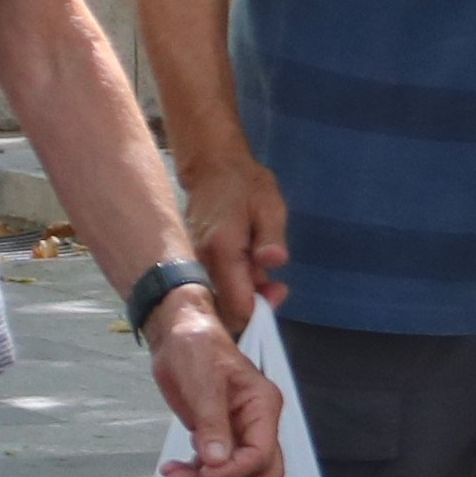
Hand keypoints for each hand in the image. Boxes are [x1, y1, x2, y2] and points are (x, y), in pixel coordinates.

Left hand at [142, 294, 285, 476]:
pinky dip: (196, 476)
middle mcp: (257, 423)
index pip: (262, 452)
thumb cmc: (194, 344)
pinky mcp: (218, 438)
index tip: (206, 474)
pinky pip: (215, 469)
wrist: (175, 334)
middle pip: (262, 473)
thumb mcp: (202, 380)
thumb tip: (217, 460)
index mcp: (262, 405)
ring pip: (236, 476)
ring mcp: (239, 432)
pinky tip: (174, 472)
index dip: (237, 472)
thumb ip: (211, 422)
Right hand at [182, 145, 291, 312]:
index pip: (236, 305)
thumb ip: (271, 237)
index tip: (280, 289)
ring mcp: (196, 264)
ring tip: (264, 269)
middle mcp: (202, 263)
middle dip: (253, 307)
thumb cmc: (245, 183)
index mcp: (221, 251)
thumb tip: (274, 262)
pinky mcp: (196, 261)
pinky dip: (236, 285)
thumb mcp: (269, 205)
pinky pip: (215, 286)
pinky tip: (250, 266)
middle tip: (276, 284)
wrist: (212, 165)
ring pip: (220, 300)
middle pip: (225, 311)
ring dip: (246, 296)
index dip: (261, 310)